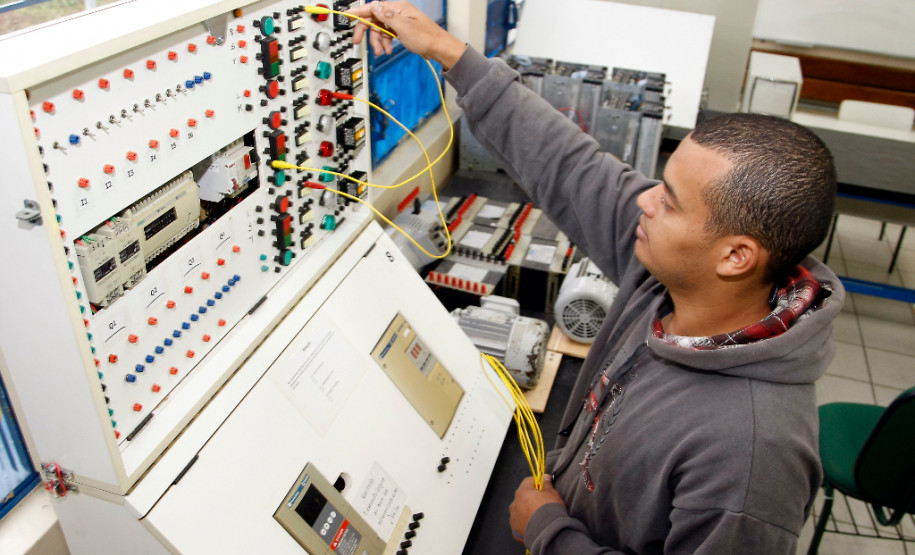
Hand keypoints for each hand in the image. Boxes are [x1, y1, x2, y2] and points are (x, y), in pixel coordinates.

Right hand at [346, 1, 465, 68]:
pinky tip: (388, 50)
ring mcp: (399, 21)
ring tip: (381, 52)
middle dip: (367, 32)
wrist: (439, 49)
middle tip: (357, 41)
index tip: (347, 16)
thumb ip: (387, 16)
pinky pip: (387, 35)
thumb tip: (374, 5)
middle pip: (374, 19)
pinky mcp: (401, 30)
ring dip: (377, 42)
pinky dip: (385, 43)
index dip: (359, 12)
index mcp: (398, 8)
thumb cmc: (427, 38)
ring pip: (380, 29)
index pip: (373, 7)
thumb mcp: (404, 27)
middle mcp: (397, 13)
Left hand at [509, 476, 564, 543]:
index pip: (528, 482)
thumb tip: (544, 477)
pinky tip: (536, 526)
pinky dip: (526, 525)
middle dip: (532, 499)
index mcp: (522, 492)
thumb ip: (546, 483)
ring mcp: (513, 518)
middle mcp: (514, 504)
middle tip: (544, 504)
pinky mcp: (515, 531)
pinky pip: (520, 525)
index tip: (545, 486)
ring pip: (520, 512)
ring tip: (540, 518)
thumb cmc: (551, 510)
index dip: (538, 483)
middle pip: (523, 497)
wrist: (549, 532)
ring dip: (528, 512)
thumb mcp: (552, 492)